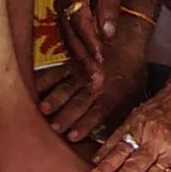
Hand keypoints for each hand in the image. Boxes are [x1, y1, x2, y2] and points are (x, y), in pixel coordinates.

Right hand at [39, 11, 147, 140]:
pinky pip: (57, 73)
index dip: (85, 125)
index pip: (97, 113)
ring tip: (42, 110)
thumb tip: (115, 135)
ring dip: (54, 100)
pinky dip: (46, 82)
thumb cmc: (133, 68)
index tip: (73, 136)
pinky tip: (35, 90)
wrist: (129, 35)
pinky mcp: (73, 62)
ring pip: (66, 88)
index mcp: (111, 94)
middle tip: (53, 128)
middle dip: (66, 116)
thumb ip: (123, 113)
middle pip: (78, 103)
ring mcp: (82, 73)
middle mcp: (95, 85)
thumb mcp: (135, 92)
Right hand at [53, 0, 126, 80]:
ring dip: (80, 63)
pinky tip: (85, 72)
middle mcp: (62, 6)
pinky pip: (69, 41)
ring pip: (68, 42)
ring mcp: (60, 13)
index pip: (80, 21)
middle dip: (84, 60)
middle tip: (95, 81)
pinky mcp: (64, 19)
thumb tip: (109, 34)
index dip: (90, 41)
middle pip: (71, 37)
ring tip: (92, 83)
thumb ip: (109, 6)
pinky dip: (78, 57)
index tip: (100, 58)